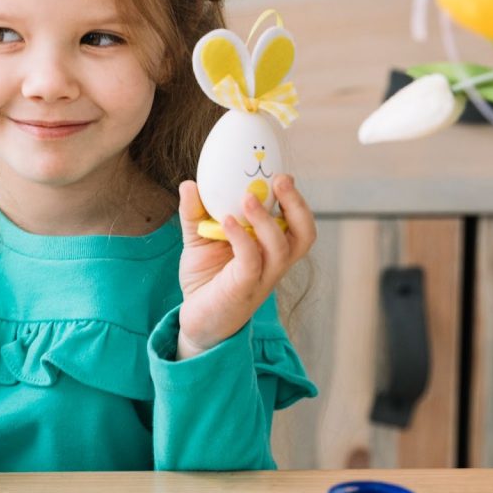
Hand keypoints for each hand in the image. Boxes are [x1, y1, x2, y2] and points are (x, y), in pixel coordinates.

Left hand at [175, 175, 315, 359]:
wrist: (196, 320)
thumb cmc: (205, 278)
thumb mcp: (198, 238)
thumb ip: (194, 212)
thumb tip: (189, 183)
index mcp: (270, 246)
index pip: (295, 221)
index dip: (295, 198)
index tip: (281, 172)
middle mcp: (273, 262)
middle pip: (304, 234)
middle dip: (297, 205)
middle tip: (281, 179)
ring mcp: (262, 278)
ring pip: (282, 248)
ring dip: (268, 220)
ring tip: (248, 197)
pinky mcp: (244, 290)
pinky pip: (251, 261)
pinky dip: (242, 238)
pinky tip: (226, 221)